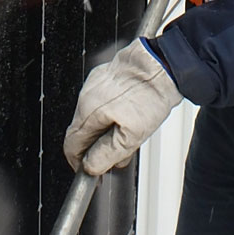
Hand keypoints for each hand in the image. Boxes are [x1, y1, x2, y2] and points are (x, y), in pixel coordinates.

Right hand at [63, 38, 182, 175]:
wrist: (162, 64)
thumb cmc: (150, 94)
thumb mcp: (132, 135)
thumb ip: (107, 154)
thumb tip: (91, 166)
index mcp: (88, 111)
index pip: (71, 145)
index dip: (79, 163)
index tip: (91, 170)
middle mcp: (86, 96)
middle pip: (82, 132)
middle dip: (97, 147)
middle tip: (118, 155)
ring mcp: (95, 84)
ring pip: (93, 116)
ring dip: (105, 130)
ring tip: (129, 134)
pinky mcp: (105, 76)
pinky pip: (101, 101)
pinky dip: (110, 113)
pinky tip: (129, 115)